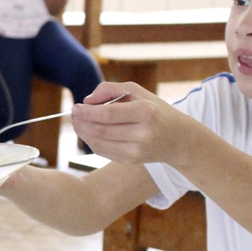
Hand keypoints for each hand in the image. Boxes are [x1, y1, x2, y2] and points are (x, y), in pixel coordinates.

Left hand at [70, 82, 197, 165]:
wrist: (178, 139)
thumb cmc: (154, 110)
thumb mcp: (138, 92)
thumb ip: (110, 89)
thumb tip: (87, 101)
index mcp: (146, 112)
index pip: (108, 114)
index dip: (87, 111)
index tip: (76, 107)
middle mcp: (143, 133)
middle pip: (101, 129)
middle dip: (81, 122)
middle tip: (73, 114)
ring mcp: (137, 150)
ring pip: (98, 143)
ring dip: (82, 132)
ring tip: (77, 122)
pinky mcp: (131, 161)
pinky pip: (102, 151)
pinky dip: (90, 141)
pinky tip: (88, 132)